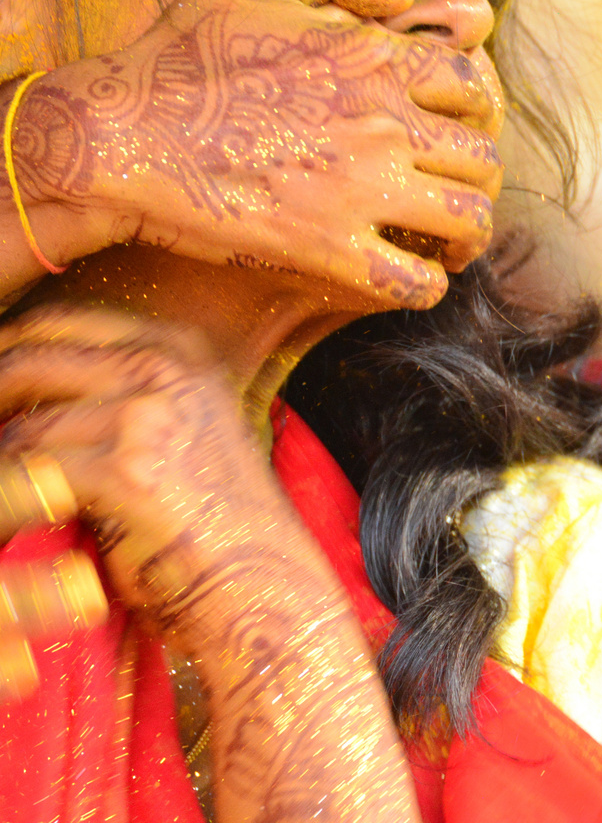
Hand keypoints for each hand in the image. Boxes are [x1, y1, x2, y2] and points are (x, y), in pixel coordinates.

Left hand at [0, 306, 420, 820]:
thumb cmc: (217, 528)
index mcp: (182, 353)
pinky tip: (6, 529)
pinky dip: (4, 508)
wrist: (264, 588)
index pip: (62, 324)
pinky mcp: (123, 470)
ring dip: (0, 463)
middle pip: (28, 358)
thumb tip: (20, 389)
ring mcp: (146, 414)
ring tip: (5, 499)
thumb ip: (119, 400)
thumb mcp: (182, 435)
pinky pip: (21, 479)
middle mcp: (167, 369)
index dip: (10, 352)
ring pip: (19, 427)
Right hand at [9, 0, 503, 309]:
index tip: (457, 130)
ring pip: (467, 220)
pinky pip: (415, 282)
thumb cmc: (180, 53)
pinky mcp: (330, 250)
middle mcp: (383, 125)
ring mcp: (360, 190)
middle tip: (459, 191)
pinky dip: (427, 285)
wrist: (117, 135)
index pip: (473, 89)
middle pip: (483, 159)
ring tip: (452, 243)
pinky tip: (413, 277)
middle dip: (479, 178)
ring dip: (468, 236)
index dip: (476, 114)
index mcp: (374, 61)